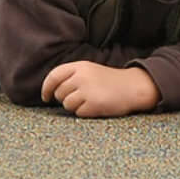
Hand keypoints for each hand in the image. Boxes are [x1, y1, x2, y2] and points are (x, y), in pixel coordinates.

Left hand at [40, 61, 159, 117]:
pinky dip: (85, 112)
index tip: (46, 97)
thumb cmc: (110, 81)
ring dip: (76, 106)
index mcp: (80, 66)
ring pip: (67, 104)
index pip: (54, 76)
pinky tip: (97, 106)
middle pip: (59, 93)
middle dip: (65, 98)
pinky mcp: (93, 103)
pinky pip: (78, 113)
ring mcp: (87, 90)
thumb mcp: (90, 71)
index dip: (46, 88)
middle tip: (81, 97)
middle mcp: (81, 76)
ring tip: (91, 100)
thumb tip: (51, 91)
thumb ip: (72, 76)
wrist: (133, 87)